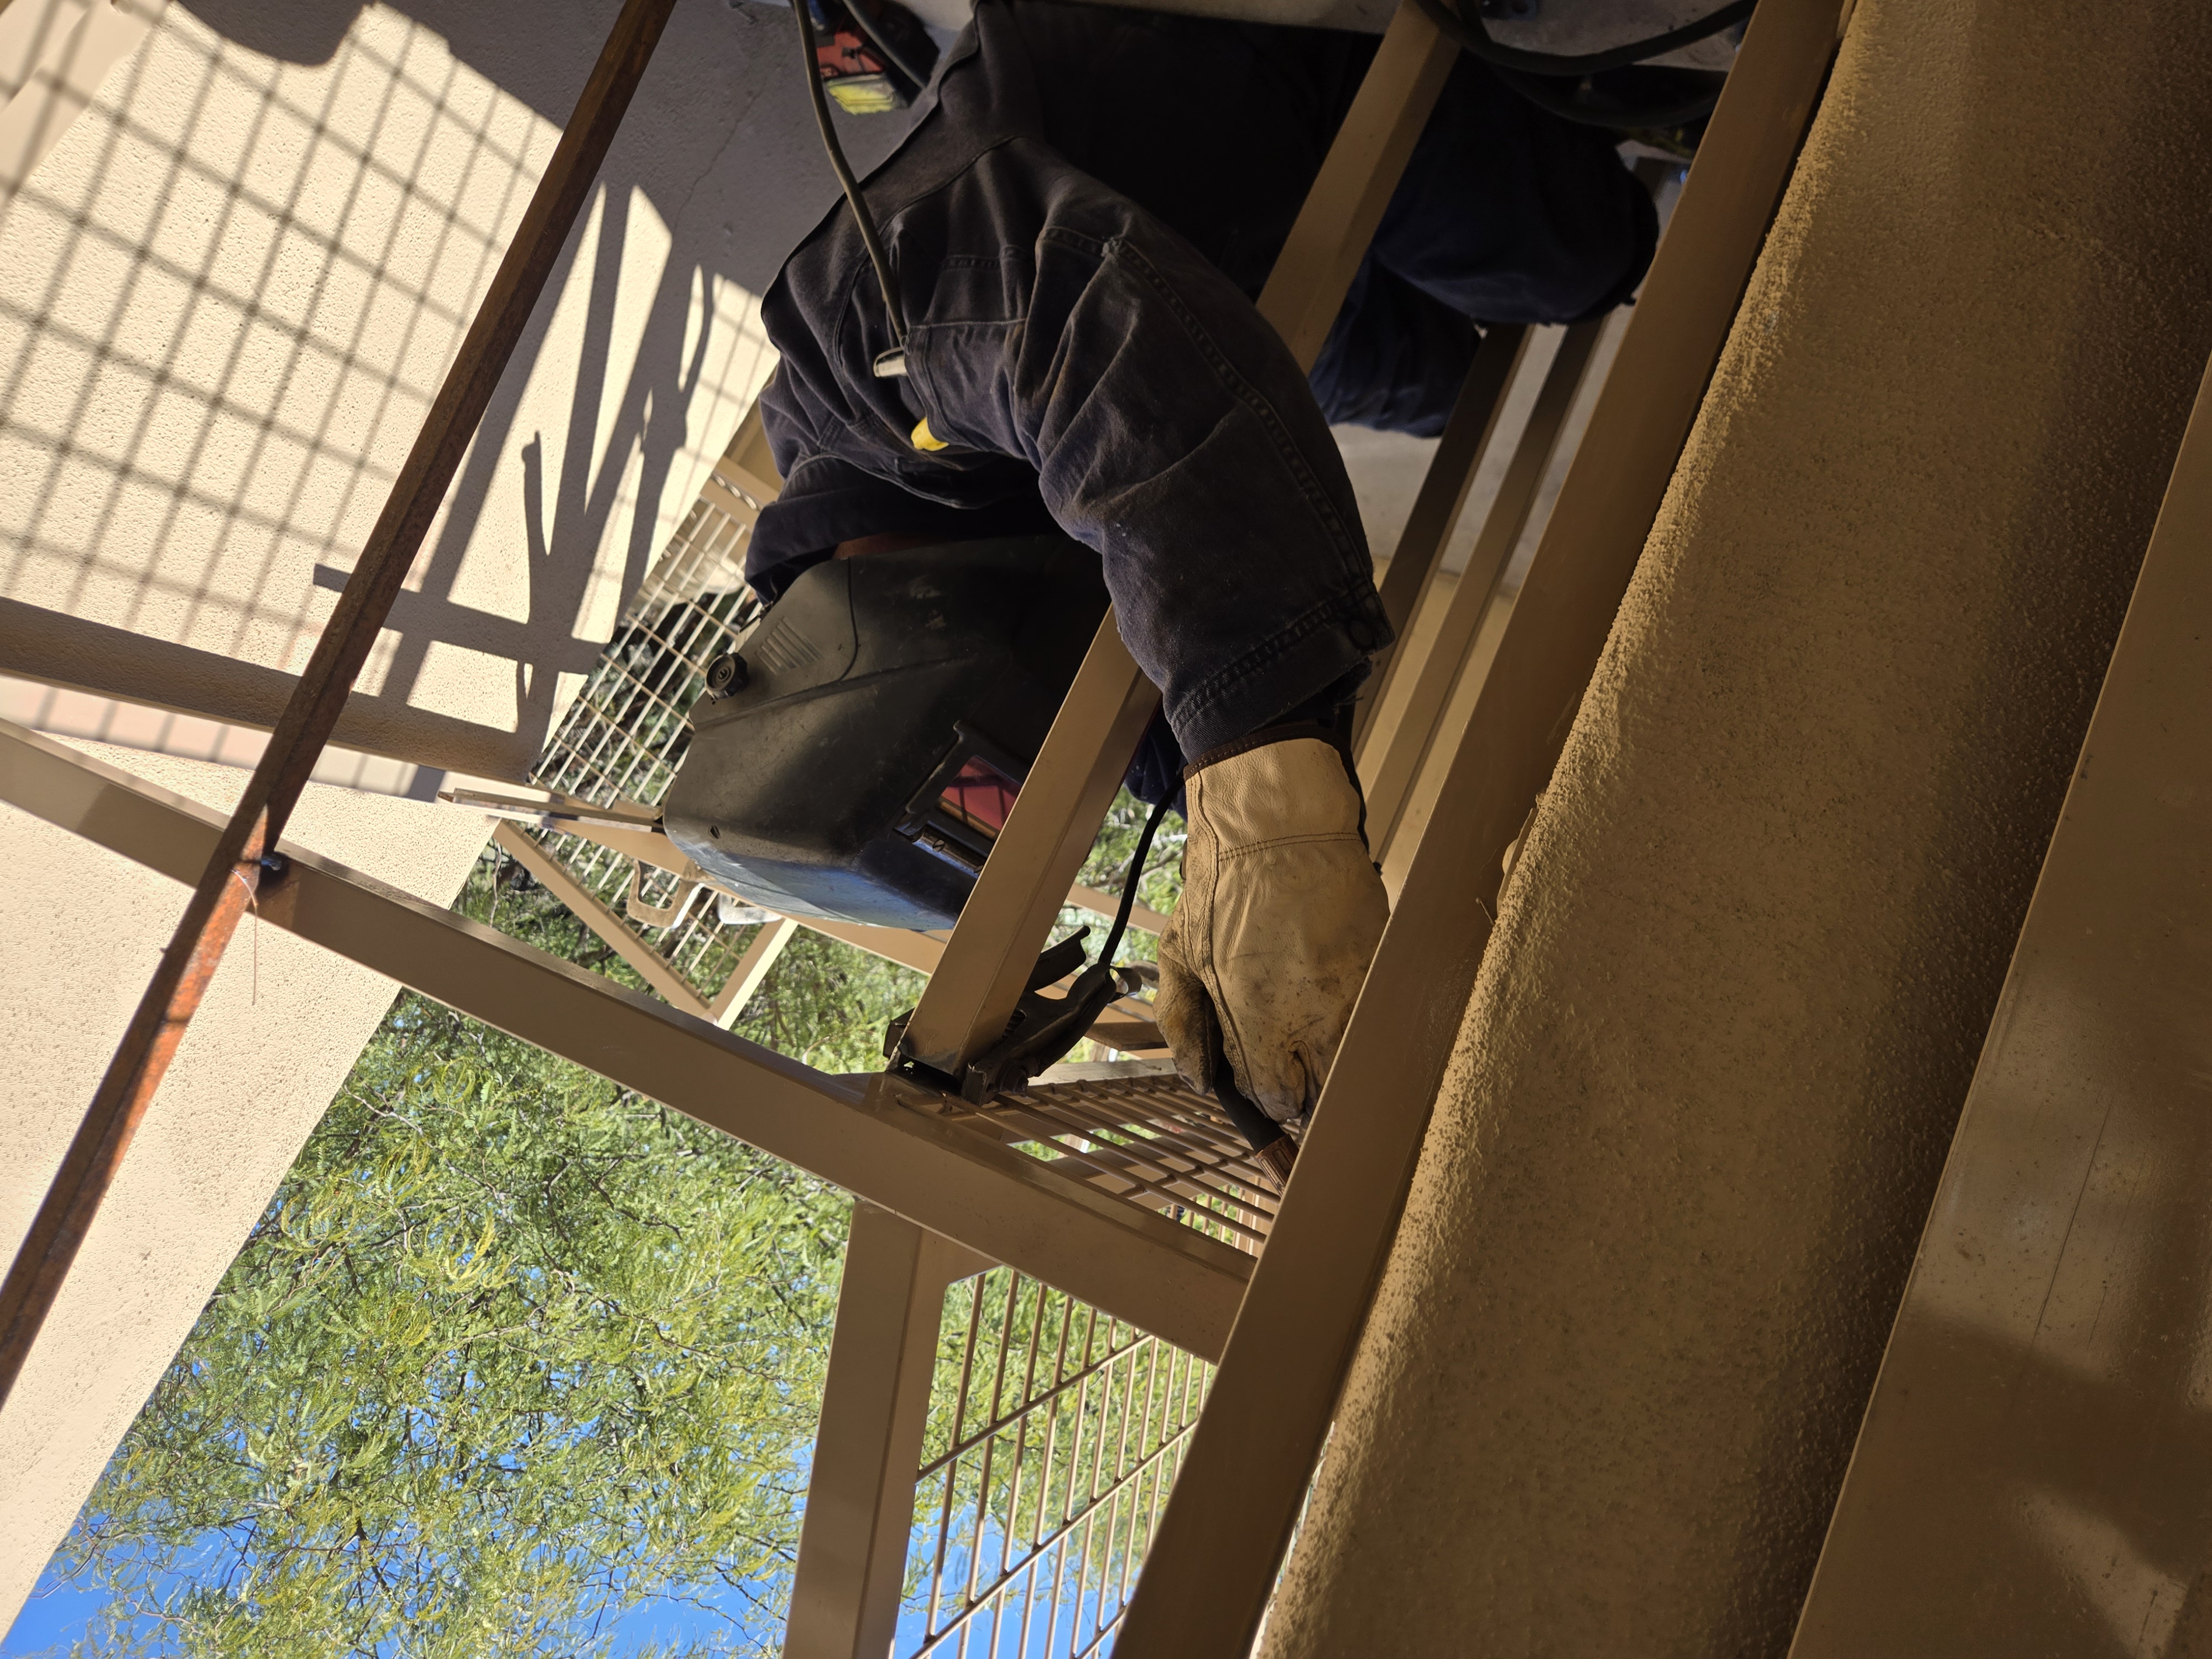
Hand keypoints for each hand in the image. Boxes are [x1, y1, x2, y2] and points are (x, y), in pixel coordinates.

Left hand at [1153, 736, 1388, 1129]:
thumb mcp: (1177, 954)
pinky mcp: (1379, 962)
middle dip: (1308, 1087)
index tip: (1264, 1076)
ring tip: (1317, 1028)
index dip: (1268, 1094)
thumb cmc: (1222, 888)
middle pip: (1325, 1093)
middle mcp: (1313, 1016)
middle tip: (1295, 1063)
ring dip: (1337, 1054)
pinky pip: (1374, 1010)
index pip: (1277, 1099)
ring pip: (1356, 1058)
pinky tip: (1335, 986)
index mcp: (1257, 1020)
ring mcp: (1354, 990)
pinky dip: (1359, 1012)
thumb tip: (1198, 1079)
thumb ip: (1183, 1024)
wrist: (1277, 824)